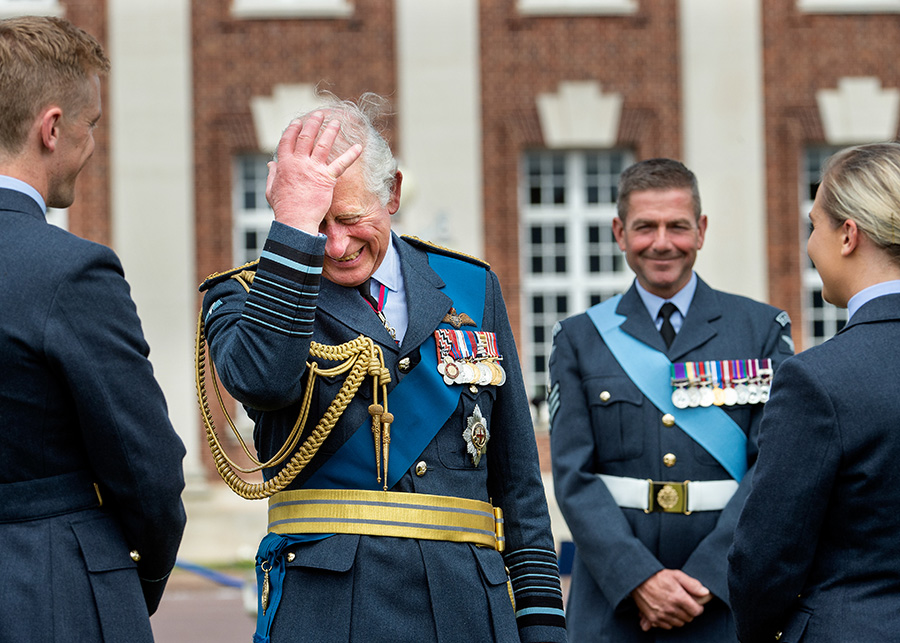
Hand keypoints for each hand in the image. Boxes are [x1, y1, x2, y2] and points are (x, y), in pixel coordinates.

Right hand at [265, 111, 362, 234]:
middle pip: (306, 136)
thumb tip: (271, 164)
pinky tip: (359, 146)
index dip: (293, 129)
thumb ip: (272, 174)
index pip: (288, 140)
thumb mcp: (271, 189)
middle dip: (313, 122)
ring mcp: (313, 169)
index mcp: (284, 164)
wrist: (295, 221)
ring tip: (336, 121)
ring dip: (330, 130)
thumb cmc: (283, 208)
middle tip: (319, 114)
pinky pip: (341, 163)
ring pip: (323, 144)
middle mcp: (298, 163)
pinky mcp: (327, 179)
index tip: (298, 121)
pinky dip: (351, 154)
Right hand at [631, 569, 710, 630]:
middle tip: (684, 604)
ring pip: (679, 624)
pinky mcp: (653, 619)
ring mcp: (662, 615)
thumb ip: (692, 584)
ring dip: (680, 617)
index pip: (696, 611)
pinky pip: (668, 626)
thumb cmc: (657, 576)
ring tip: (675, 607)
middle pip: (688, 618)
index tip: (695, 604)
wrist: (638, 580)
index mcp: (678, 597)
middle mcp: (671, 608)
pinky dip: (669, 621)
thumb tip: (705, 592)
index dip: (698, 608)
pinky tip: (667, 612)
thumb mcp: (676, 575)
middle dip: (689, 612)